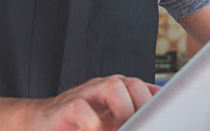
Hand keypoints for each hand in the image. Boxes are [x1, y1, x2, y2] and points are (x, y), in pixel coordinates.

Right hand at [25, 75, 160, 130]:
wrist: (44, 124)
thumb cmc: (82, 126)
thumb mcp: (113, 122)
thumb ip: (133, 118)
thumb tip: (158, 123)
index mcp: (120, 92)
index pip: (146, 89)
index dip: (158, 105)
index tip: (165, 120)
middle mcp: (104, 88)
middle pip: (133, 83)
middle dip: (143, 106)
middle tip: (142, 126)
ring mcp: (86, 94)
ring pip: (112, 86)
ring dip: (123, 109)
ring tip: (122, 128)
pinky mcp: (65, 107)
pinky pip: (80, 107)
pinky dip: (91, 121)